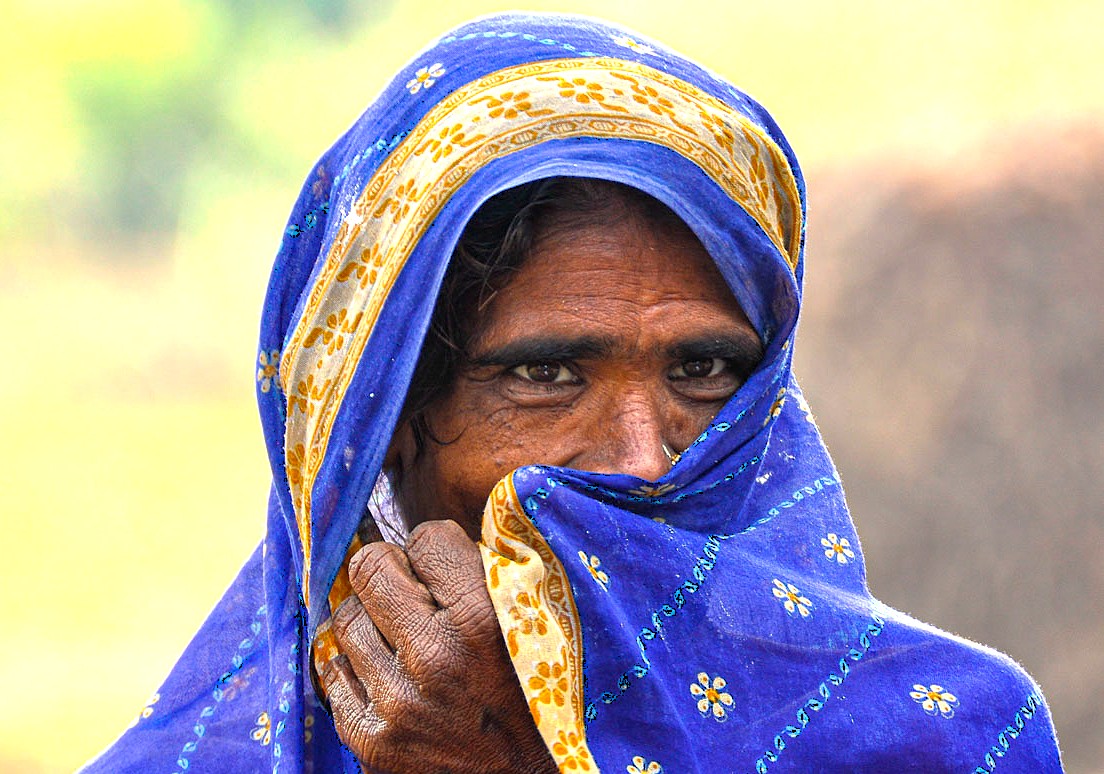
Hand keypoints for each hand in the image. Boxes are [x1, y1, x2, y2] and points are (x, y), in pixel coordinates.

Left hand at [321, 519, 557, 773]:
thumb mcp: (540, 622)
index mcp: (484, 618)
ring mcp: (398, 703)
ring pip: (345, 619)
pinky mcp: (372, 741)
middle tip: (408, 588)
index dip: (433, 548)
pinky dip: (357, 667)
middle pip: (368, 567)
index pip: (424, 538)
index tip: (441, 565)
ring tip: (401, 636)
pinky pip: (334, 673)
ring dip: (371, 620)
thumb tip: (433, 535)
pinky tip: (387, 672)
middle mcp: (436, 657)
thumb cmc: (541, 695)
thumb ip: (490, 572)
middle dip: (388, 570)